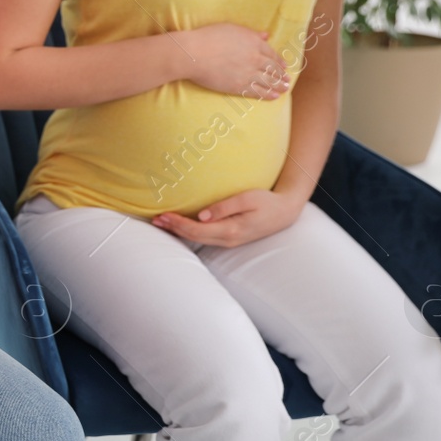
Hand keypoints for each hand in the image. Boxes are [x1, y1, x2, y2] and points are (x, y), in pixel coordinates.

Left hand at [151, 188, 303, 246]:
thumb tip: (202, 216)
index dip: (178, 223)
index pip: (197, 229)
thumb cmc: (266, 202)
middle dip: (174, 228)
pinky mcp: (229, 238)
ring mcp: (228, 241)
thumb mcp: (247, 199)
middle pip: (194, 236)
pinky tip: (179, 227)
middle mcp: (228, 239)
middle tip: (155, 219)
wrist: (285, 213)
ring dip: (179, 232)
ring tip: (162, 223)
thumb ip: (224, 207)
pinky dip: (189, 233)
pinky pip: (204, 238)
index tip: (163, 215)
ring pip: (198, 239)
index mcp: (231, 230)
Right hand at [176, 24, 289, 97]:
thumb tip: (266, 35)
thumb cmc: (208, 37)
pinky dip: (268, 94)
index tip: (284, 66)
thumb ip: (251, 33)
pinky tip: (274, 97)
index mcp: (254, 43)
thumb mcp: (231, 28)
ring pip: (268, 81)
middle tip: (287, 80)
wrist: (194, 54)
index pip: (271, 53)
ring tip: (285, 89)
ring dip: (279, 86)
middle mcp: (255, 59)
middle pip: (273, 69)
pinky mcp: (239, 86)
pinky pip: (258, 92)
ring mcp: (248, 74)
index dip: (279, 61)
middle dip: (281, 75)